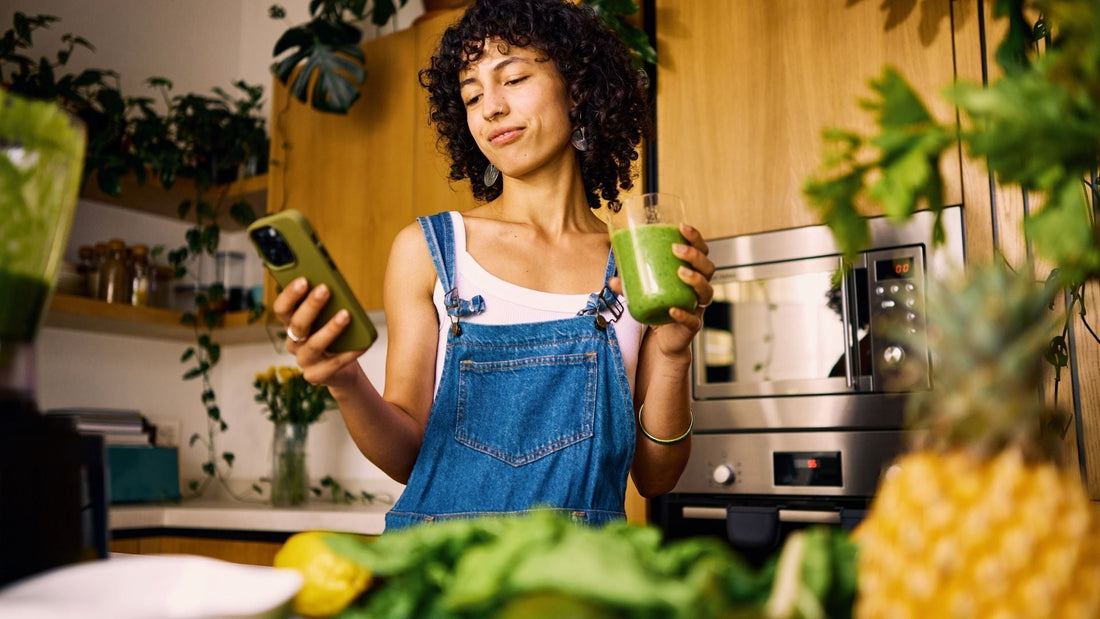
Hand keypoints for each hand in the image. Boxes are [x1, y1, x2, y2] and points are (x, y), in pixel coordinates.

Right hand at [271, 277, 366, 388]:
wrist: (342, 370)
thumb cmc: (336, 336)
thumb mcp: (328, 318)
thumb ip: (327, 303)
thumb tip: (335, 284)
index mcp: (291, 324)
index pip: (282, 309)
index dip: (289, 294)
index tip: (303, 279)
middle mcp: (293, 343)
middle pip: (297, 324)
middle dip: (311, 306)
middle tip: (325, 289)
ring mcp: (304, 361)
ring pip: (313, 345)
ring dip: (330, 329)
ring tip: (346, 315)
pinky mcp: (317, 376)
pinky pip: (334, 363)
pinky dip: (349, 353)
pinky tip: (362, 343)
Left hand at [609, 223, 714, 358]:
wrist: (664, 339)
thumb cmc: (659, 308)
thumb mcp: (643, 292)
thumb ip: (629, 286)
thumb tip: (612, 280)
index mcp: (691, 274)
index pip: (701, 251)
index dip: (695, 238)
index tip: (682, 227)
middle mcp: (699, 289)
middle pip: (708, 268)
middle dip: (695, 256)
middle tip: (676, 249)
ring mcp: (698, 307)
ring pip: (706, 291)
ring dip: (696, 280)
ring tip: (680, 273)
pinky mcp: (692, 326)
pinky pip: (693, 320)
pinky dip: (684, 314)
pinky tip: (673, 310)